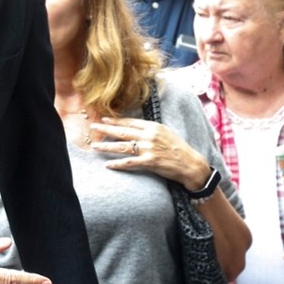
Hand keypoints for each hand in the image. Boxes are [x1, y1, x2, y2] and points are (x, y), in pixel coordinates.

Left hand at [90, 117, 207, 189]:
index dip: (115, 120)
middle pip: (122, 131)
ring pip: (122, 146)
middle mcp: (149, 136)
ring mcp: (148, 149)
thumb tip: (134, 128)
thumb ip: (150, 129)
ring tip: (94, 146)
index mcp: (153, 126)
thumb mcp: (165, 132)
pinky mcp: (149, 162)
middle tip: (92, 127)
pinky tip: (107, 164)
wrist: (191, 164)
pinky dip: (117, 164)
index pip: (129, 122)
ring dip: (106, 146)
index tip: (103, 119)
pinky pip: (129, 162)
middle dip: (105, 129)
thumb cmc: (179, 148)